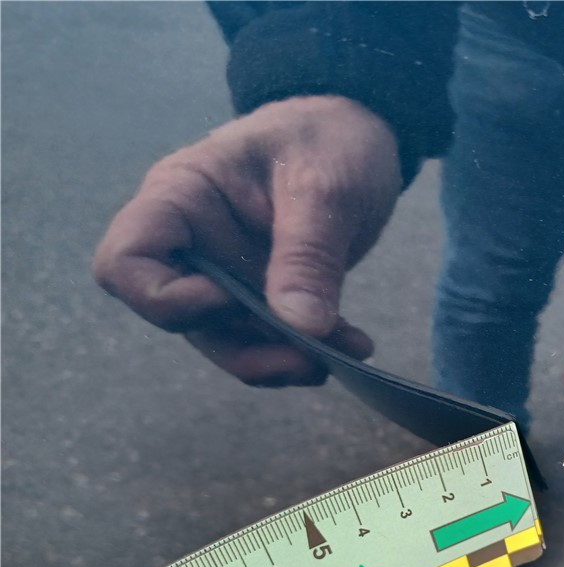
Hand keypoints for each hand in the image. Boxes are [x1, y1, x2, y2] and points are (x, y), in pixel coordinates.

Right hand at [94, 95, 401, 385]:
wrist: (359, 133)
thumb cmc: (328, 138)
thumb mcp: (324, 186)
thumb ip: (308, 253)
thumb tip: (302, 326)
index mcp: (181, 199)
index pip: (125, 263)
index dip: (165, 299)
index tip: (230, 297)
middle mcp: (194, 244)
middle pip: (182, 320)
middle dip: (246, 349)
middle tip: (311, 356)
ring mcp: (227, 272)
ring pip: (231, 341)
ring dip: (284, 359)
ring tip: (346, 353)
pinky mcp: (265, 292)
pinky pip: (272, 338)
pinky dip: (310, 349)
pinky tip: (354, 343)